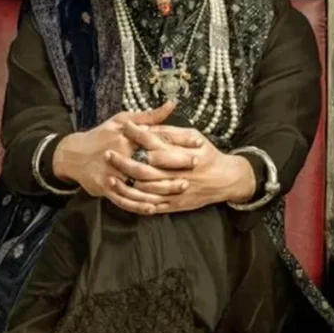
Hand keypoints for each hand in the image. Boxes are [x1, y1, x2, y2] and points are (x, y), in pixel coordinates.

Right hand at [51, 101, 188, 214]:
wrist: (73, 155)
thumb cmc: (102, 135)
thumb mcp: (122, 120)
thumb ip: (148, 116)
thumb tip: (171, 104)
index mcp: (126, 136)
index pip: (157, 137)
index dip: (179, 140)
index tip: (198, 142)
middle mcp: (120, 154)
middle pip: (152, 160)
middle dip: (176, 163)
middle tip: (196, 164)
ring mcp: (112, 173)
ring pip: (141, 183)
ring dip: (162, 187)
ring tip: (182, 188)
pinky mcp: (105, 187)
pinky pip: (125, 199)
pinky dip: (140, 205)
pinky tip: (155, 208)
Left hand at [120, 125, 256, 213]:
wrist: (225, 180)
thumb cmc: (209, 154)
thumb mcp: (195, 136)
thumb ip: (172, 132)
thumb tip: (150, 126)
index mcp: (180, 154)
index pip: (154, 142)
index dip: (137, 134)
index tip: (123, 126)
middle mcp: (176, 173)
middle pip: (145, 168)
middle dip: (124, 161)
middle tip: (108, 152)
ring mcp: (174, 192)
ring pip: (145, 190)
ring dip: (125, 184)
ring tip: (109, 175)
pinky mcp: (174, 205)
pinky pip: (151, 206)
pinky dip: (136, 202)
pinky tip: (123, 196)